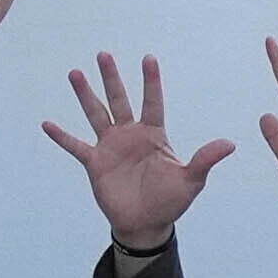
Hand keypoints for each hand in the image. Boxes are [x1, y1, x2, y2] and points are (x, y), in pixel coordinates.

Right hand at [45, 52, 232, 249]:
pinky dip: (62, 136)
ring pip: (96, 114)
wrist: (147, 223)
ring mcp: (111, 147)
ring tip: (75, 73)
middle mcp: (130, 135)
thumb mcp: (191, 180)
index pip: (153, 102)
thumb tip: (230, 144)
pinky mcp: (95, 163)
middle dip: (112, 78)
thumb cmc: (171, 201)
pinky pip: (76, 146)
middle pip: (120, 100)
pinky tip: (47, 123)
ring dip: (86, 95)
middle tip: (103, 54)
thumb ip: (205, 159)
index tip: (149, 58)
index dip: (151, 82)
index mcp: (154, 134)